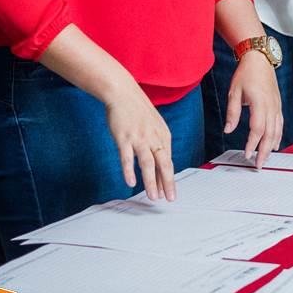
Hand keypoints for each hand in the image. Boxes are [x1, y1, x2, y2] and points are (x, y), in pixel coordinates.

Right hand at [102, 79, 174, 201]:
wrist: (123, 93)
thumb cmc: (137, 111)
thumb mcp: (154, 125)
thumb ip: (157, 143)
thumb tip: (160, 163)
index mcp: (163, 135)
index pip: (168, 161)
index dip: (169, 178)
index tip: (169, 193)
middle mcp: (154, 137)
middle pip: (163, 163)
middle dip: (167, 183)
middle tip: (169, 198)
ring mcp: (139, 138)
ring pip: (147, 163)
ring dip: (151, 181)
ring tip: (153, 196)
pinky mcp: (124, 137)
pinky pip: (127, 157)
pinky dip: (129, 170)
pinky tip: (131, 183)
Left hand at [226, 49, 282, 167]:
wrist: (259, 58)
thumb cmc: (246, 73)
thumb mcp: (234, 92)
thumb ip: (232, 113)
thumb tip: (228, 130)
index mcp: (260, 102)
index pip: (257, 129)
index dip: (253, 144)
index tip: (247, 155)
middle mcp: (271, 106)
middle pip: (270, 134)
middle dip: (264, 151)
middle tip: (257, 165)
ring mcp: (277, 105)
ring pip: (277, 131)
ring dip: (272, 146)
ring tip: (265, 159)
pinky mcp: (278, 104)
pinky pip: (280, 124)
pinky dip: (278, 136)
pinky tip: (275, 144)